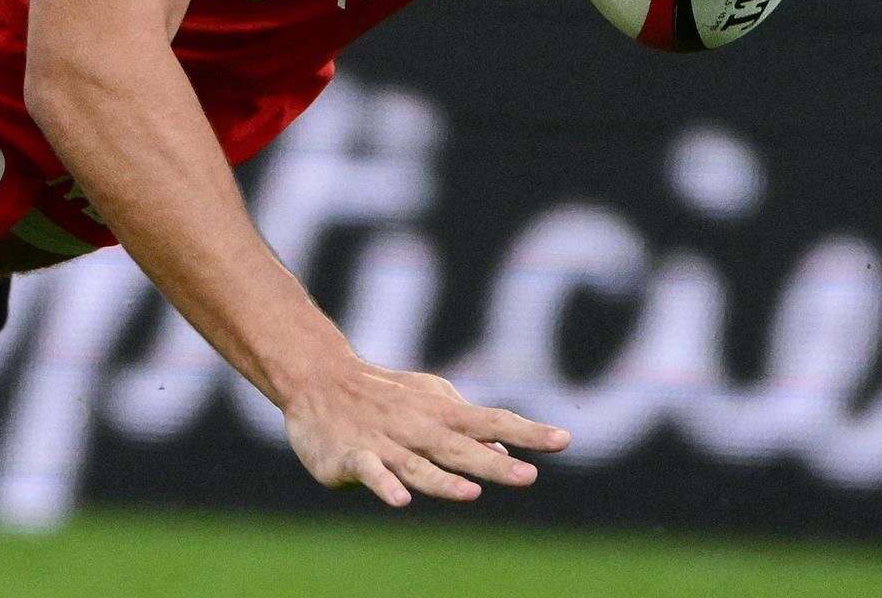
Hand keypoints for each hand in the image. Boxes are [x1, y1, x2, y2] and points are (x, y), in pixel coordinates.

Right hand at [283, 360, 569, 506]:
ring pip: (418, 465)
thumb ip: (466, 425)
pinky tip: (401, 501)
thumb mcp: (429, 401)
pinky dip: (385, 486)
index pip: (492, 421)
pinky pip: (371, 472)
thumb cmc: (382, 393)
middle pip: (460, 448)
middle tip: (529, 476)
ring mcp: (385, 443)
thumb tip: (508, 449)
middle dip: (494, 464)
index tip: (564, 440)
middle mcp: (418, 428)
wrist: (317, 380)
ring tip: (471, 493)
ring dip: (443, 480)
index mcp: (440, 414)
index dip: (527, 432)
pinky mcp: (352, 457)